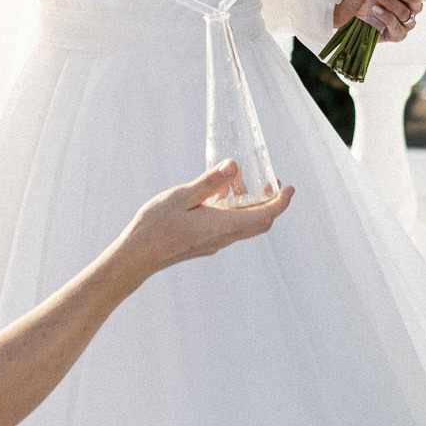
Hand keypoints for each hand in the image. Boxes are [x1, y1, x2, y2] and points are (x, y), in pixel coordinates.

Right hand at [117, 162, 293, 272]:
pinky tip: (216, 197)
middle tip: (270, 183)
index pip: (263, 216)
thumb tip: (234, 167)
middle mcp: (222, 237)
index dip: (280, 203)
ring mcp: (212, 243)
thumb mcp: (182, 196)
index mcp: (221, 225)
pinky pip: (227, 227)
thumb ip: (209, 183)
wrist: (136, 257)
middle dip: (268, 202)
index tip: (288, 188)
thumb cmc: (155, 226)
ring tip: (236, 181)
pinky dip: (231, 211)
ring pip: (241, 224)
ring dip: (247, 204)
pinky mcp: (203, 244)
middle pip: (257, 223)